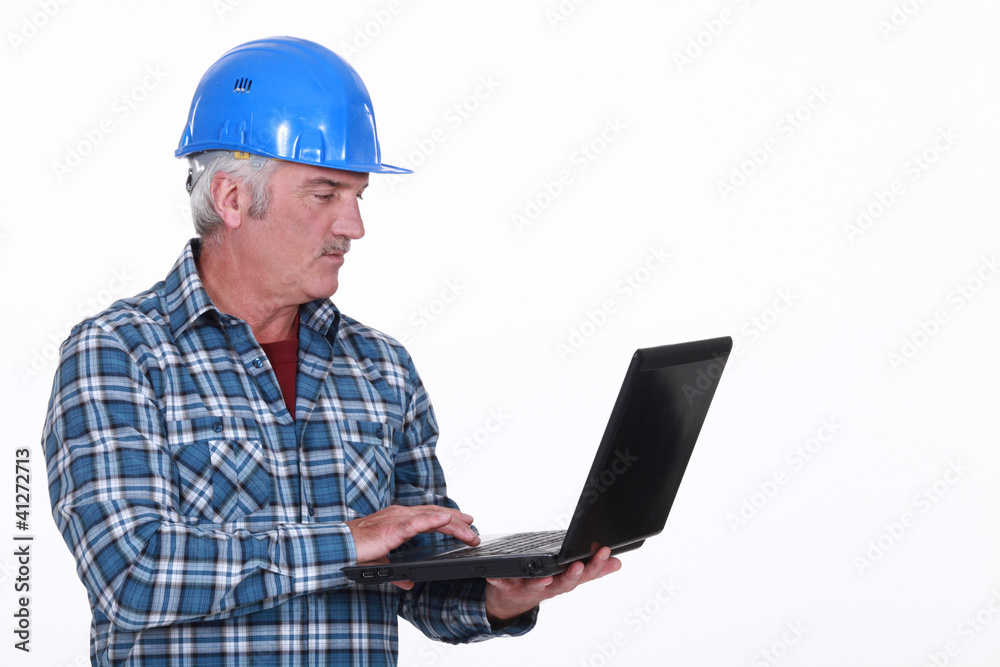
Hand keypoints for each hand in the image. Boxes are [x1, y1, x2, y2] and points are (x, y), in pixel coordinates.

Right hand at [346, 504, 479, 581]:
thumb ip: (397, 571)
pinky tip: (446, 519)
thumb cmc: (356, 550)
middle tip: (473, 526)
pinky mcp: (392, 528)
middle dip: (457, 520)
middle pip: (435, 514)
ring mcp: (397, 519)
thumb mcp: (382, 562)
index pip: (429, 516)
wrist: (338, 547)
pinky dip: (433, 519)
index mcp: (399, 520)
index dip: (447, 518)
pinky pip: (417, 522)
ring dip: (453, 522)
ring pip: (431, 517)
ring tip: (469, 528)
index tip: (463, 522)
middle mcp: (400, 515)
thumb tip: (409, 582)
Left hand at [484, 546, 620, 626]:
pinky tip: (494, 574)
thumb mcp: (570, 576)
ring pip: (537, 587)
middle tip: (579, 565)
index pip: (584, 574)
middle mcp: (549, 587)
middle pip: (563, 583)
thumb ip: (593, 570)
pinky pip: (502, 583)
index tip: (605, 551)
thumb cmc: (545, 582)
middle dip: (572, 575)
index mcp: (564, 581)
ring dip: (542, 583)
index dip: (596, 565)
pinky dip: (499, 579)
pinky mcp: (507, 586)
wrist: (513, 600)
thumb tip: (617, 562)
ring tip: (546, 576)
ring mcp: (528, 588)